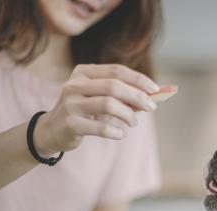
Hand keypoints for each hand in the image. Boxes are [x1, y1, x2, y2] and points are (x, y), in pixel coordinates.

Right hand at [34, 64, 159, 155]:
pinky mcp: (70, 123)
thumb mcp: (102, 99)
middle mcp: (75, 84)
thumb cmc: (85, 113)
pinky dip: (115, 131)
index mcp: (83, 72)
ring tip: (133, 123)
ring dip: (128, 115)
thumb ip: (128, 96)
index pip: (116, 71)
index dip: (138, 79)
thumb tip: (164, 92)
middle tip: (152, 108)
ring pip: (108, 104)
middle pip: (113, 86)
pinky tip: (120, 134)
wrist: (52, 131)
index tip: (155, 90)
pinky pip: (99, 126)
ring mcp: (70, 103)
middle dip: (137, 97)